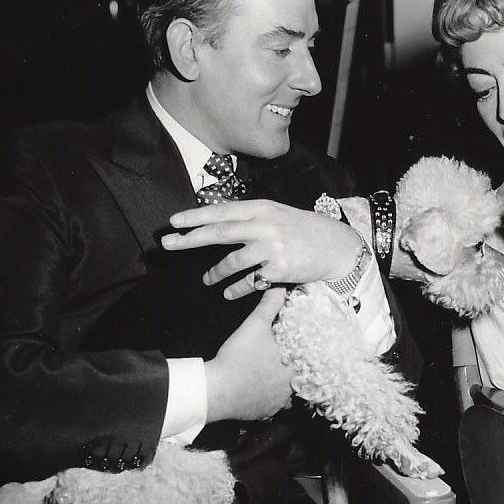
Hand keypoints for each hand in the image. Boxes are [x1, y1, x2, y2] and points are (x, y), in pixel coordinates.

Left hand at [161, 200, 362, 298]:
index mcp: (262, 209)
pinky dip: (237, 289)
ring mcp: (272, 247)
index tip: (174, 221)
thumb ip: (251, 217)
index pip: (222, 211)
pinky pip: (251, 281)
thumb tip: (219, 221)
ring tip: (205, 280)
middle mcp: (265, 225)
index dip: (196, 216)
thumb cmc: (304, 230)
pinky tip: (228, 294)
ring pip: (233, 261)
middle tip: (167, 243)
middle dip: (190, 239)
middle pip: (220, 232)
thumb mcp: (278, 214)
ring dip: (215, 272)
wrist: (335, 246)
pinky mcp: (279, 269)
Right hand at [204, 287, 293, 422]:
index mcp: (293, 368)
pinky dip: (265, 398)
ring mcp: (276, 405)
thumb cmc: (239, 356)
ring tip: (266, 374)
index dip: (298, 352)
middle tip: (276, 360)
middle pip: (297, 378)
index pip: (306, 360)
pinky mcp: (262, 414)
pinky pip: (270, 406)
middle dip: (288, 369)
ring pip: (285, 394)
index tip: (290, 348)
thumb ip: (270, 305)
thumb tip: (280, 287)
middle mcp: (289, 390)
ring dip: (278, 385)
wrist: (216, 389)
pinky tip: (257, 389)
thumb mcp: (254, 325)